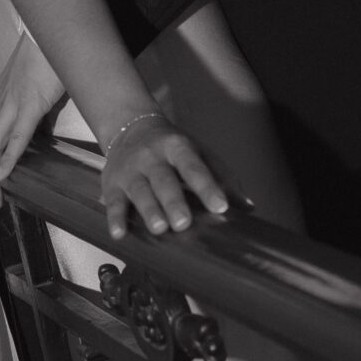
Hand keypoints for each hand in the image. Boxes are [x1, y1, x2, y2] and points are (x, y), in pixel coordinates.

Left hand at [0, 35, 64, 207]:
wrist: (51, 30)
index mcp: (0, 101)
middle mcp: (1, 105)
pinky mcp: (31, 103)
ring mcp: (13, 104)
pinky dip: (6, 159)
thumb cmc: (46, 55)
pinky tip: (2, 176)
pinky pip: (15, 136)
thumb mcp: (30, 83)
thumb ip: (27, 103)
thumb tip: (31, 121)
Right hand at [101, 111, 228, 241]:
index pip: (194, 167)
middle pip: (164, 180)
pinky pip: (113, 202)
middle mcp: (153, 157)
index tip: (220, 206)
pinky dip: (115, 218)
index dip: (208, 186)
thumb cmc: (172, 147)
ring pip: (140, 191)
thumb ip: (222, 178)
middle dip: (174, 201)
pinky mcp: (112, 183)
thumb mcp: (198, 153)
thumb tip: (248, 208)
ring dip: (149, 210)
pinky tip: (120, 233)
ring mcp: (131, 170)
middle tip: (184, 223)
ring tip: (160, 228)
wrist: (130, 126)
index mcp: (178, 147)